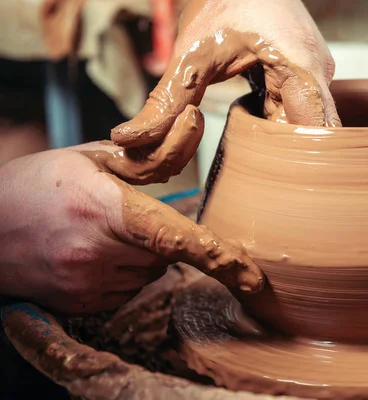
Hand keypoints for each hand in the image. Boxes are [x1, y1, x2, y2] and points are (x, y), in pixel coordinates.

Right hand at [0, 140, 262, 313]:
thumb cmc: (39, 184)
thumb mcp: (94, 158)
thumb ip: (149, 156)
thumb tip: (192, 129)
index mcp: (102, 207)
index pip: (173, 236)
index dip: (218, 257)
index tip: (252, 277)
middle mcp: (95, 251)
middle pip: (166, 254)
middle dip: (160, 237)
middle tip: (122, 217)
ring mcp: (87, 283)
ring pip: (149, 273)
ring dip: (142, 255)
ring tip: (97, 233)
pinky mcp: (82, 303)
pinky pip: (128, 290)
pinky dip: (123, 273)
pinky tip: (90, 253)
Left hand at [111, 0, 339, 177]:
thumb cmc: (223, 0)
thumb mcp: (191, 53)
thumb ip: (166, 102)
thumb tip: (133, 141)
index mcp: (302, 68)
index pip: (319, 135)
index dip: (299, 165)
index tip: (269, 182)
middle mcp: (318, 75)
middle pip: (316, 139)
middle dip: (286, 162)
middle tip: (252, 178)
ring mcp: (314, 77)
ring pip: (308, 130)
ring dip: (281, 148)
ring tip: (250, 155)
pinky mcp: (303, 78)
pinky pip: (298, 115)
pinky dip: (277, 130)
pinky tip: (254, 131)